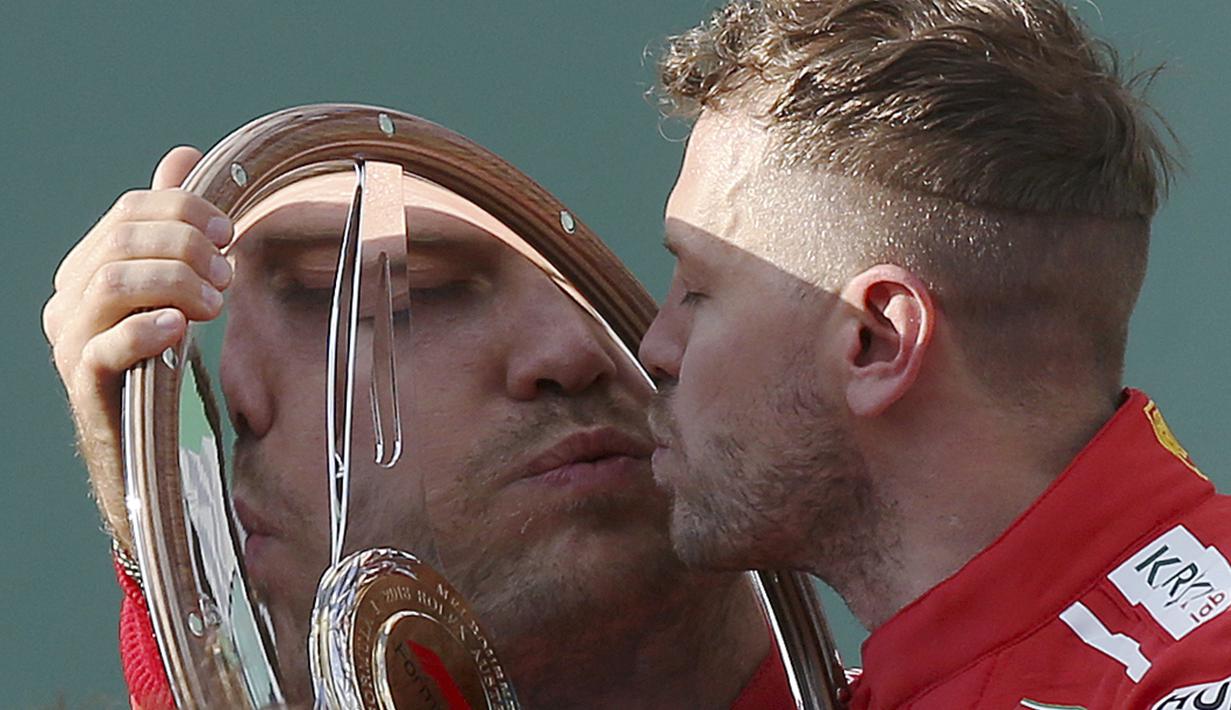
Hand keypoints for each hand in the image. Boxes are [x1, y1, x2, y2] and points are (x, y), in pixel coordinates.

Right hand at [42, 146, 232, 549]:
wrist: (146, 449)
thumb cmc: (162, 363)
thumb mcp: (172, 288)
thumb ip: (172, 226)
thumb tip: (183, 156)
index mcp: (88, 268)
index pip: (129, 211)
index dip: (182, 209)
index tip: (230, 229)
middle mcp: (68, 299)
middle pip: (122, 240)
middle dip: (186, 245)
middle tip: (229, 271)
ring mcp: (71, 343)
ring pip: (112, 283)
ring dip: (175, 282)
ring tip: (216, 303)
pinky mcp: (87, 385)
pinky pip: (107, 347)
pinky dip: (145, 329)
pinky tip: (180, 328)